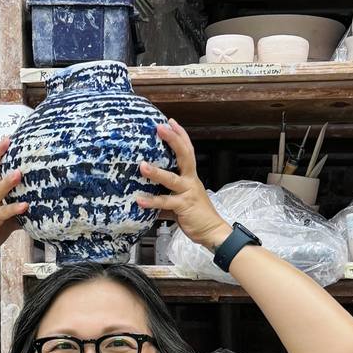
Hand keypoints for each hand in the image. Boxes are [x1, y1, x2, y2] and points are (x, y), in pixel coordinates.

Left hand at [137, 119, 231, 250]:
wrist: (212, 231)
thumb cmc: (196, 215)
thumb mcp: (180, 201)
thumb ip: (165, 196)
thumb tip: (145, 197)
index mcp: (191, 176)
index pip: (187, 150)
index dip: (180, 135)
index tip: (170, 121)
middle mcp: (190, 180)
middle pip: (184, 155)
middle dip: (172, 140)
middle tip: (159, 127)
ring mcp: (188, 192)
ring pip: (172, 179)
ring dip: (156, 172)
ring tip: (142, 165)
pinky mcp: (184, 206)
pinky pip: (166, 202)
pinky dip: (152, 201)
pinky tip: (140, 200)